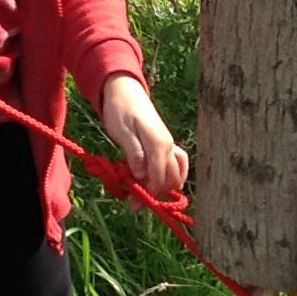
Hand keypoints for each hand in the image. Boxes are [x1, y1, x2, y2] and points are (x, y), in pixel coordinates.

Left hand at [99, 74, 188, 197]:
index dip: (148, 194)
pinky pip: (175, 164)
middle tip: (134, 204)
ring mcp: (169, 144)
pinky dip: (169, 176)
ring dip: (164, 187)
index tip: (133, 206)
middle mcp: (168, 145)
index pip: (159, 177)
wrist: (124, 89)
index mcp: (158, 143)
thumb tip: (142, 175)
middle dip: (155, 194)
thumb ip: (134, 153)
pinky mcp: (165, 143)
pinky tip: (158, 183)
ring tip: (147, 196)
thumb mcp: (122, 132)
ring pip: (176, 173)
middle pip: (170, 179)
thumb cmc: (119, 109)